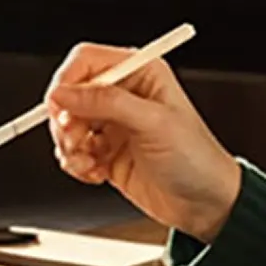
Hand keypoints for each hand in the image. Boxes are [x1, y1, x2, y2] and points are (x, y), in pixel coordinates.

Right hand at [43, 44, 242, 241]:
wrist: (206, 204)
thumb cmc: (195, 158)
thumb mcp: (153, 123)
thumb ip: (107, 102)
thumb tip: (63, 93)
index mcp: (140, 74)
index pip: (86, 61)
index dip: (67, 82)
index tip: (59, 108)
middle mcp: (124, 95)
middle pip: (70, 95)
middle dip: (66, 122)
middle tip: (76, 142)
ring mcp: (113, 125)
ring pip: (67, 126)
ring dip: (69, 147)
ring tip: (88, 163)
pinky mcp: (106, 153)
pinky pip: (73, 152)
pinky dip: (76, 165)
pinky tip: (96, 174)